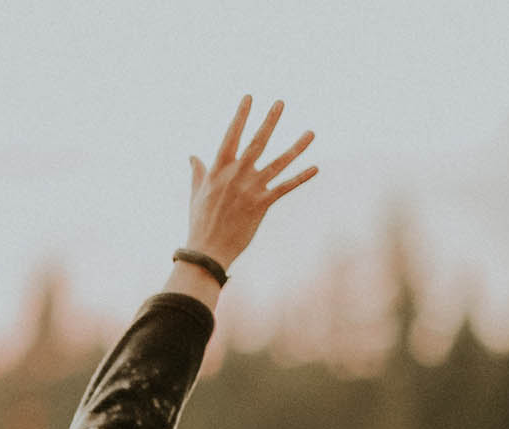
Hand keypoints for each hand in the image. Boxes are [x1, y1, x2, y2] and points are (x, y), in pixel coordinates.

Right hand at [185, 96, 317, 266]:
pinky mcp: (262, 204)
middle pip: (257, 142)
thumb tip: (193, 156)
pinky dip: (301, 177)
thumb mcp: (196, 193)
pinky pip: (285, 187)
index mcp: (218, 169)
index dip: (241, 116)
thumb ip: (199, 172)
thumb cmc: (200, 221)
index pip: (231, 136)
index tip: (249, 98)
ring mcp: (250, 188)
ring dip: (297, 147)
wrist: (208, 249)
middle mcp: (236, 175)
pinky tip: (315, 167)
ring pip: (279, 162)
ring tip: (311, 132)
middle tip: (280, 102)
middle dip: (269, 121)